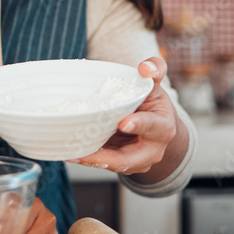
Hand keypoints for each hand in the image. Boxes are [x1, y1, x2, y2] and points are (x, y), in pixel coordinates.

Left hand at [70, 56, 177, 174]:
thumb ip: (154, 70)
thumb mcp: (154, 86)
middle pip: (129, 159)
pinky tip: (70, 153)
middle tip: (83, 151)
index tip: (123, 123)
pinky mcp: (122, 166)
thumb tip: (145, 67)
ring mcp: (137, 162)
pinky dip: (88, 159)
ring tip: (71, 153)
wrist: (157, 127)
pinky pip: (104, 164)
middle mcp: (152, 150)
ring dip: (91, 160)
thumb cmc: (153, 104)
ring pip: (113, 165)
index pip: (152, 126)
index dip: (139, 124)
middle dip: (107, 157)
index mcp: (163, 127)